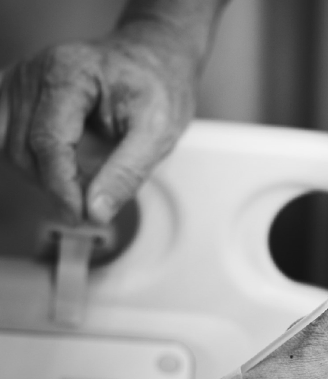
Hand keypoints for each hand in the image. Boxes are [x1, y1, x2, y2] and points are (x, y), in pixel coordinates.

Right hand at [0, 23, 197, 223]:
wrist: (154, 59)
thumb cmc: (158, 85)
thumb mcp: (158, 131)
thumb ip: (127, 172)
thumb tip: (96, 212)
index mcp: (68, 72)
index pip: (48, 142)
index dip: (61, 186)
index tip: (81, 215)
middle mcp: (35, 73)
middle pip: (25, 150)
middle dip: (57, 185)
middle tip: (96, 204)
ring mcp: (22, 84)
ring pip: (14, 150)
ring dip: (47, 177)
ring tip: (90, 180)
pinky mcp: (19, 97)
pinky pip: (15, 142)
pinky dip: (41, 165)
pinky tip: (70, 168)